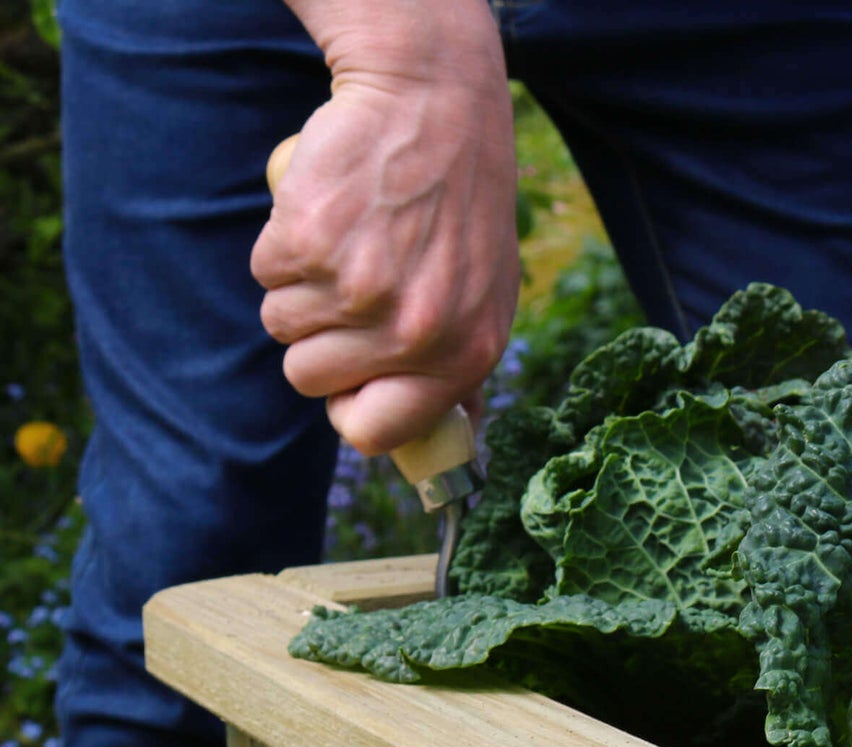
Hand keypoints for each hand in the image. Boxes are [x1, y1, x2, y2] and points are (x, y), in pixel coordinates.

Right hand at [251, 18, 517, 455]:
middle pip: (310, 380)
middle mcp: (414, 333)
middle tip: (349, 290)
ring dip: (297, 291)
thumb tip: (455, 438)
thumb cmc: (460, 210)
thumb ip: (461, 369)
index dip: (350, 412)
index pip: (377, 434)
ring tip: (345, 246)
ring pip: (280, 326)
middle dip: (316, 341)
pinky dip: (281, 247)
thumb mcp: (488, 298)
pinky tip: (327, 215)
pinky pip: (265, 274)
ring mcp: (360, 288)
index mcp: (463, 356)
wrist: (434, 106)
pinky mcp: (310, 241)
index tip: (348, 386)